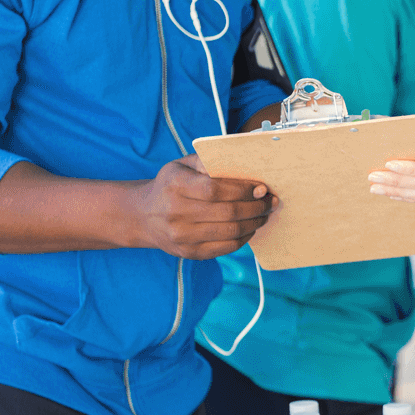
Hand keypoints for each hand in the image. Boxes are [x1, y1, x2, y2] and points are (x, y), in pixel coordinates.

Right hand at [127, 154, 273, 259]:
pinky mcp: (189, 253)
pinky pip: (225, 248)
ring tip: (264, 214)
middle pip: (228, 212)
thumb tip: (242, 164)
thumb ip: (208, 161)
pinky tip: (249, 228)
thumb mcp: (182, 165)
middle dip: (256, 207)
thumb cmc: (171, 185)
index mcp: (176, 186)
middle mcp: (176, 213)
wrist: (144, 215)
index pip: (216, 189)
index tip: (261, 187)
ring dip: (254, 223)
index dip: (243, 189)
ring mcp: (182, 237)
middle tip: (270, 201)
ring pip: (230, 232)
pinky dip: (243, 238)